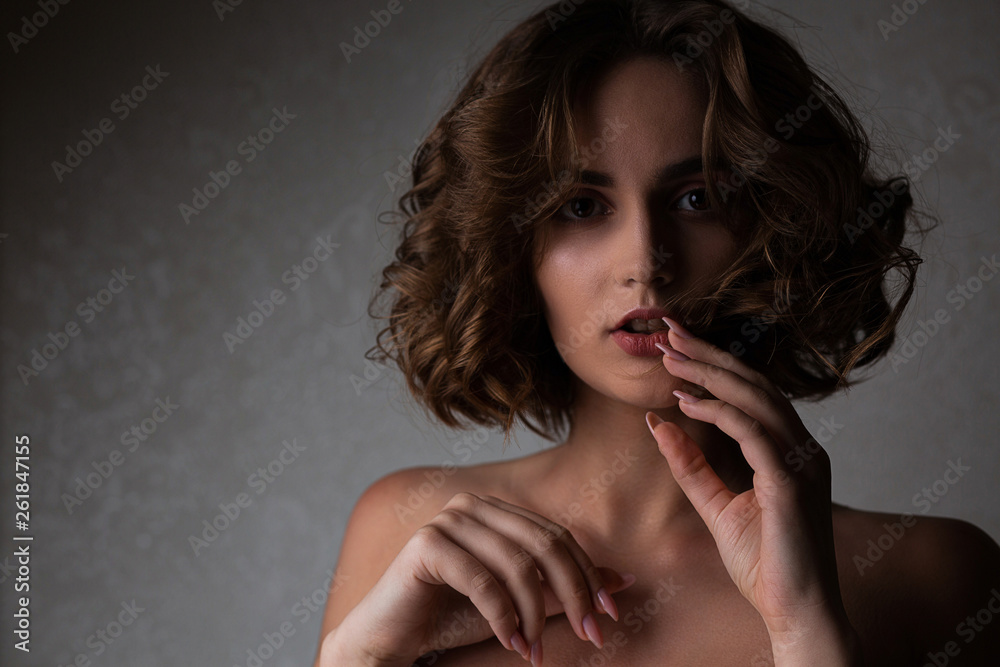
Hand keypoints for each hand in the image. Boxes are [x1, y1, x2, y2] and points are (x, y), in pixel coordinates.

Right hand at [325, 492, 634, 665]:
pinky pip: (482, 580)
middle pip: (545, 544)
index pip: (558, 536)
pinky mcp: (427, 544)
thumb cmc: (455, 616)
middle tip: (590, 635)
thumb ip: (565, 590)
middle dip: (573, 594)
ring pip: (517, 564)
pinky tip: (511, 643)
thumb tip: (623, 580)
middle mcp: (473, 505)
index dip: (588, 575)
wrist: (393, 637)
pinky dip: (503, 616)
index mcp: (497, 510)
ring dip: (536, 615)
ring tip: (537, 651)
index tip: (609, 616)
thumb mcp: (523, 603)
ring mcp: (448, 519)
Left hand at [645, 317, 857, 654]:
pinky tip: (686, 400)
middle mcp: (803, 448)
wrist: (795, 612)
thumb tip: (658, 424)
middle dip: (709, 355)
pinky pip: (754, 432)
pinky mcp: (792, 482)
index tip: (676, 346)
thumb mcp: (717, 506)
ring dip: (710, 373)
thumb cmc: (764, 563)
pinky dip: (720, 411)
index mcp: (791, 451)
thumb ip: (691, 466)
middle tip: (669, 333)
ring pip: (756, 398)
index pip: (751, 392)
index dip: (714, 364)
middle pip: (754, 384)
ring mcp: (803, 463)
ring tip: (671, 358)